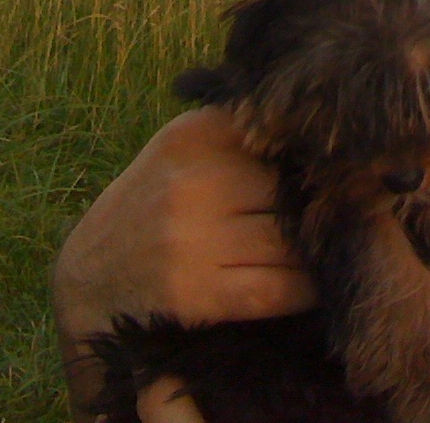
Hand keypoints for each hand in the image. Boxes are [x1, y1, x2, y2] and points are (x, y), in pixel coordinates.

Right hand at [53, 107, 317, 421]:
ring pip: (292, 240)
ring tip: (326, 252)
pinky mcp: (196, 293)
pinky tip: (314, 287)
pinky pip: (282, 288)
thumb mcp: (182, 152)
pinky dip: (307, 290)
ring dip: (315, 250)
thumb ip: (240, 134)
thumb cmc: (153, 208)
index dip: (314, 159)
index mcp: (193, 136)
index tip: (341, 173)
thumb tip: (328, 140)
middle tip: (341, 220)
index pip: (283, 136)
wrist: (88, 282)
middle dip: (316, 207)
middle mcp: (191, 181)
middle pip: (292, 190)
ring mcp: (191, 239)